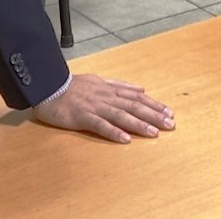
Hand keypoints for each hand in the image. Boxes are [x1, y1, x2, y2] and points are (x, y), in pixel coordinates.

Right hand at [32, 72, 174, 142]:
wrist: (50, 88)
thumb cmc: (74, 86)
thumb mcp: (100, 81)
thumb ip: (120, 86)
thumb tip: (140, 89)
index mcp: (111, 90)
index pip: (137, 98)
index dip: (154, 105)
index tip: (169, 112)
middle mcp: (106, 97)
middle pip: (134, 106)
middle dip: (153, 115)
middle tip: (170, 124)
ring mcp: (95, 107)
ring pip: (121, 115)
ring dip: (139, 124)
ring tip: (154, 133)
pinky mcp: (82, 117)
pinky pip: (100, 125)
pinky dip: (113, 132)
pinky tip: (125, 139)